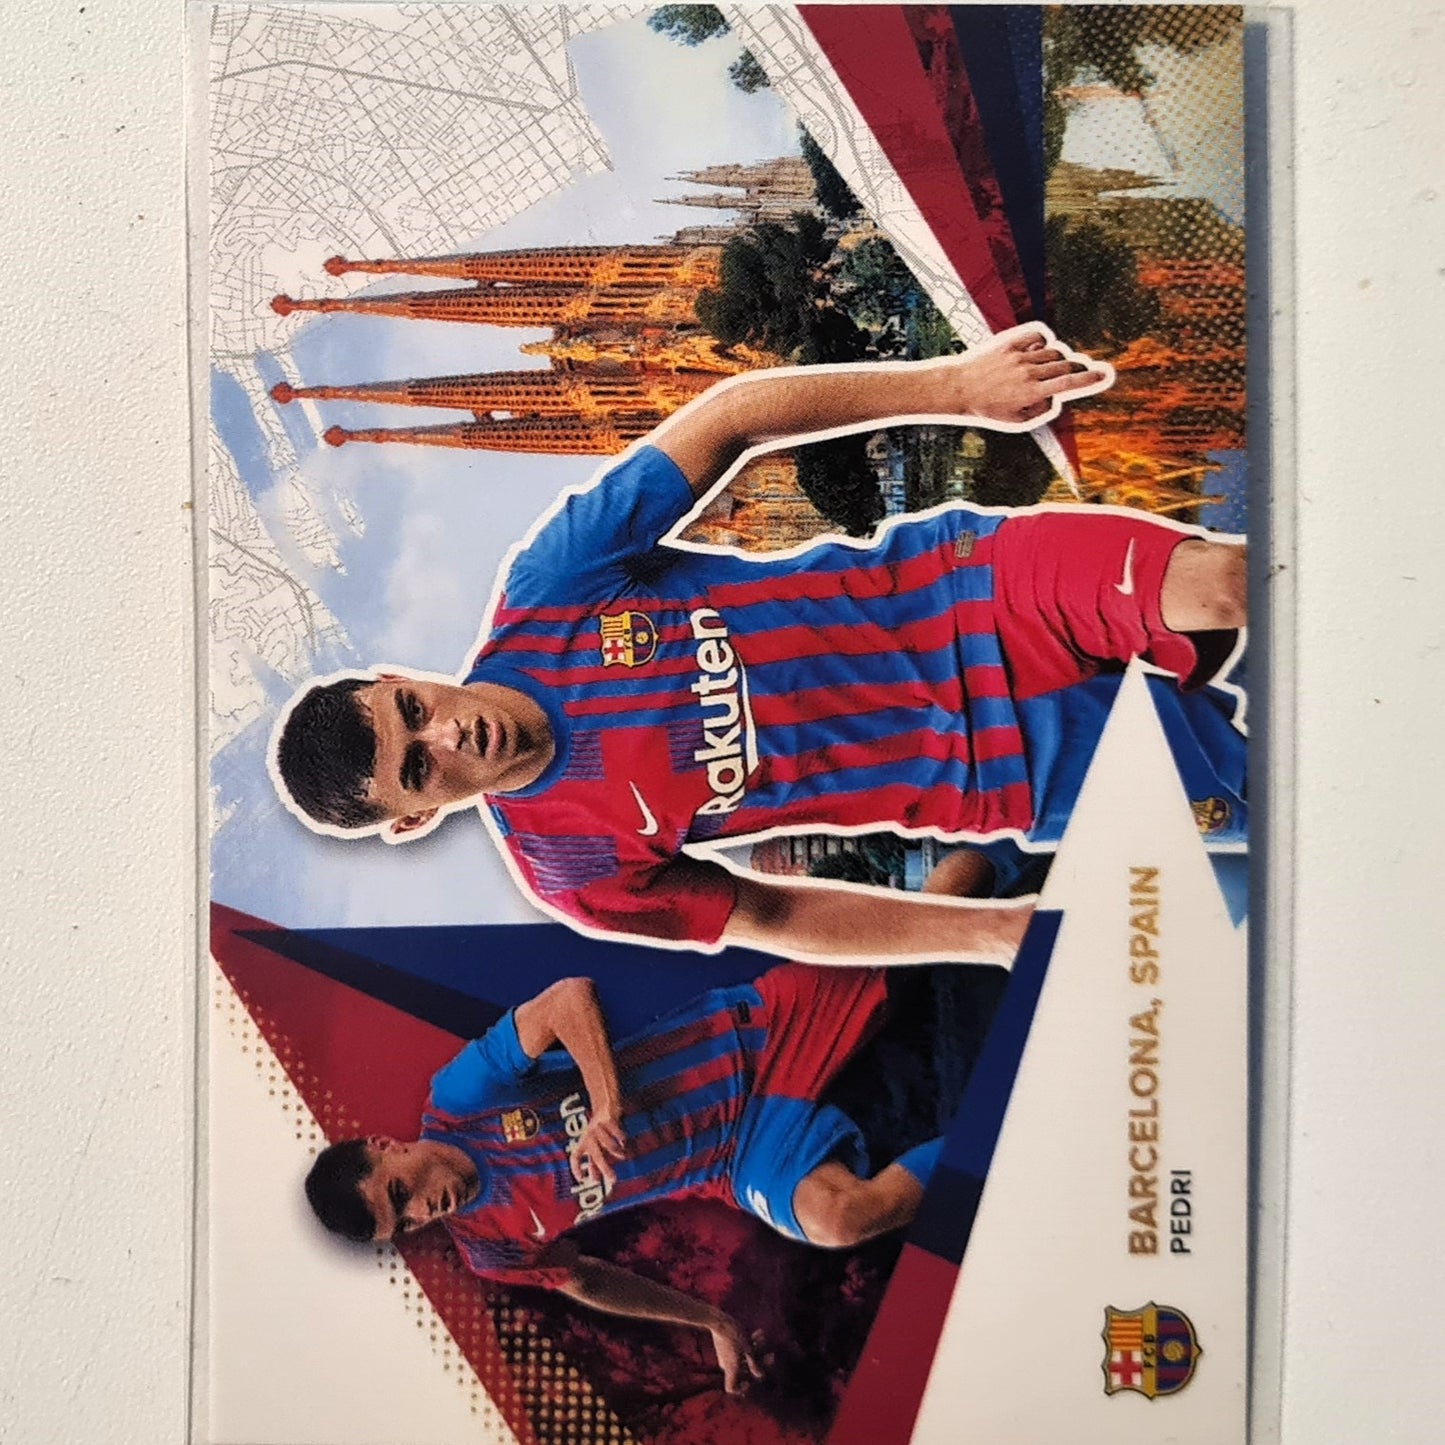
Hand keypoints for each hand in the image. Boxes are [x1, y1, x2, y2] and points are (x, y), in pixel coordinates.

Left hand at [570, 1109, 626, 1191]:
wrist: (605, 1106)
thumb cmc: (599, 1131)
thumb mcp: (594, 1146)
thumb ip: (593, 1162)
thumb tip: (594, 1180)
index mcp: (583, 1143)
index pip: (575, 1157)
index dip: (576, 1168)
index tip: (581, 1179)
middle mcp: (589, 1136)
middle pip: (596, 1156)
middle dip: (605, 1168)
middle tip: (614, 1180)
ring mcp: (598, 1128)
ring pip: (609, 1145)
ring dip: (617, 1152)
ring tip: (622, 1156)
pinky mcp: (608, 1120)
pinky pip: (617, 1134)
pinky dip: (622, 1139)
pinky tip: (623, 1142)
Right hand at [709, 1318, 765, 1394]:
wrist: (718, 1320)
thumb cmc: (732, 1335)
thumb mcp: (747, 1349)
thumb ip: (754, 1364)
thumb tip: (760, 1376)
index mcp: (730, 1369)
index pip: (731, 1388)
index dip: (740, 1389)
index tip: (749, 1382)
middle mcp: (727, 1365)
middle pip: (745, 1371)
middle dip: (759, 1362)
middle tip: (771, 1356)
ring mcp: (727, 1356)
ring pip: (745, 1358)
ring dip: (756, 1349)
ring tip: (763, 1338)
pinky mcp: (727, 1346)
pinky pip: (740, 1349)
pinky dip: (750, 1343)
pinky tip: (759, 1333)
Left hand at [940, 324, 1111, 428]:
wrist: (959, 389)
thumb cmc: (986, 408)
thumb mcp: (1014, 420)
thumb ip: (1038, 411)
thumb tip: (1056, 397)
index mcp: (1031, 394)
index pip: (1068, 384)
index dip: (1089, 379)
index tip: (1103, 375)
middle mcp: (1028, 374)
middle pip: (1065, 366)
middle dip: (1077, 369)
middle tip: (1080, 372)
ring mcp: (1019, 358)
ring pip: (1053, 352)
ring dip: (1059, 359)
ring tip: (1053, 367)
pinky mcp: (1010, 345)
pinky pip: (1037, 337)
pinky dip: (1044, 342)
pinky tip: (1040, 350)